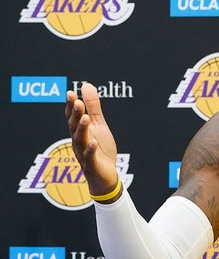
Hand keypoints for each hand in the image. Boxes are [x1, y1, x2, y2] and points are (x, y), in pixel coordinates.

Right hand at [65, 83, 118, 198]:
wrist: (105, 175)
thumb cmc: (100, 149)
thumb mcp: (99, 125)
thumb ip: (93, 107)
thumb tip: (86, 85)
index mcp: (79, 131)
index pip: (73, 116)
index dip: (71, 106)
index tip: (70, 93)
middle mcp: (78, 141)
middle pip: (74, 126)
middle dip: (76, 114)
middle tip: (78, 102)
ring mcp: (83, 154)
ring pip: (81, 140)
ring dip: (82, 129)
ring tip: (86, 118)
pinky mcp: (92, 165)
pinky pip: (90, 157)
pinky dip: (91, 150)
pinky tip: (94, 142)